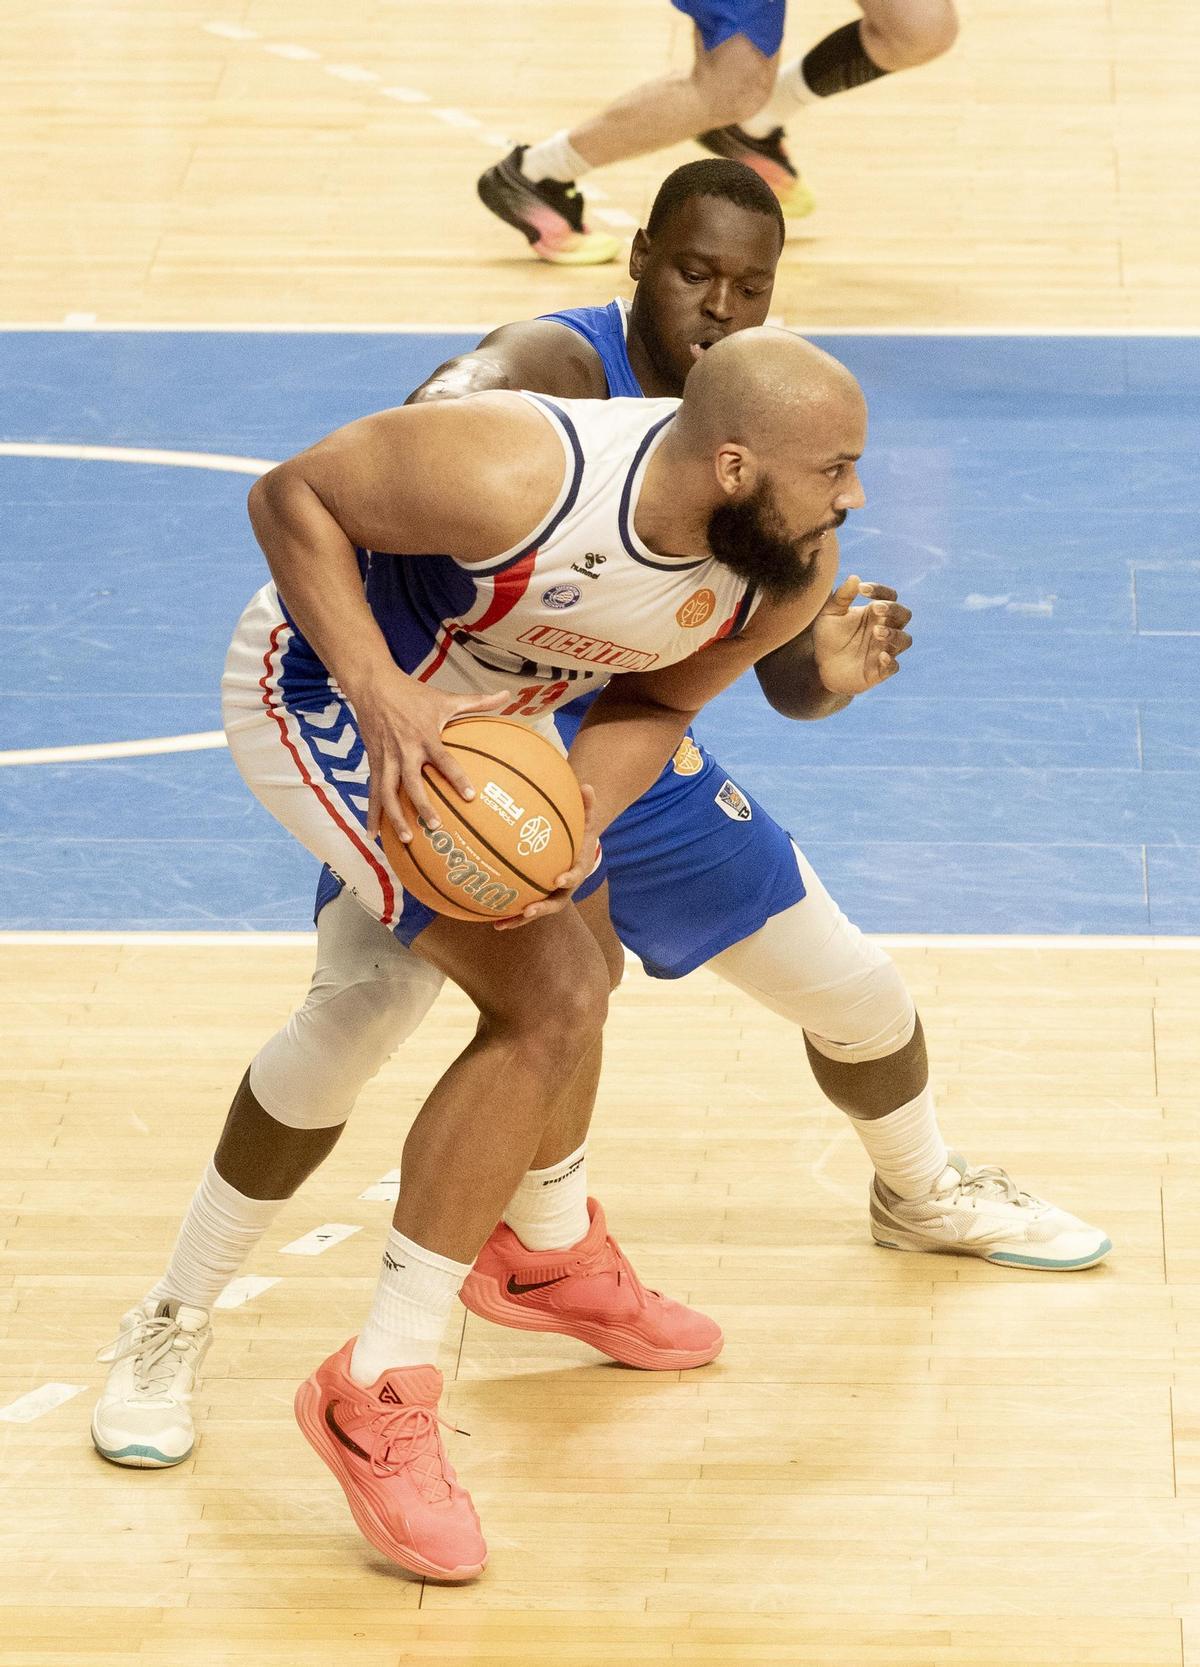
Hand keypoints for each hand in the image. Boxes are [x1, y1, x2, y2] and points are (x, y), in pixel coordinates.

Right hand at [351, 669, 512, 841]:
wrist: (373, 686)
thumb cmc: (413, 694)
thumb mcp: (445, 697)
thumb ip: (477, 701)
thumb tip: (507, 695)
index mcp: (425, 736)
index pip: (443, 759)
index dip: (457, 777)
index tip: (471, 796)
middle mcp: (404, 750)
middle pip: (412, 782)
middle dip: (422, 805)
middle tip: (436, 826)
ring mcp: (386, 758)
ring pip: (388, 792)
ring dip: (396, 817)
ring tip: (408, 839)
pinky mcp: (374, 763)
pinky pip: (372, 792)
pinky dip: (372, 814)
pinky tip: (374, 834)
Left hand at [495, 785, 601, 930]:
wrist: (578, 849)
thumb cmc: (580, 833)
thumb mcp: (587, 819)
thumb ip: (587, 805)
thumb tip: (587, 786)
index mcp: (577, 870)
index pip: (575, 876)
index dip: (568, 879)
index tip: (558, 879)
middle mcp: (564, 888)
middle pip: (555, 903)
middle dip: (541, 909)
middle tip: (528, 911)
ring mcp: (550, 895)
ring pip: (536, 910)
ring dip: (519, 919)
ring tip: (501, 924)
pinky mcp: (537, 898)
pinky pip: (523, 907)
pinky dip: (509, 914)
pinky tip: (490, 918)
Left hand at [810, 575, 911, 697]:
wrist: (820, 666)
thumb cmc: (828, 637)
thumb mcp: (829, 615)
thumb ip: (841, 597)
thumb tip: (855, 578)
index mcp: (875, 612)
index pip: (890, 595)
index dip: (880, 590)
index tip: (862, 589)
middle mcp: (884, 628)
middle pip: (904, 615)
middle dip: (893, 609)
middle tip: (875, 608)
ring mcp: (884, 649)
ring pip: (905, 640)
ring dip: (894, 634)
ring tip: (877, 632)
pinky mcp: (880, 670)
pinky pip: (894, 666)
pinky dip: (890, 661)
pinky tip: (880, 656)